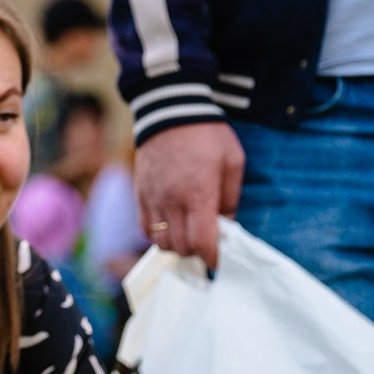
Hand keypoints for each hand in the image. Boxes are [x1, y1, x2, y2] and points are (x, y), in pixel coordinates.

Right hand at [134, 120, 244, 271]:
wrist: (171, 112)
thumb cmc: (208, 135)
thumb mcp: (233, 162)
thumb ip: (230, 198)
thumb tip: (227, 225)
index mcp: (198, 193)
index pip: (201, 241)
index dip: (210, 257)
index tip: (217, 261)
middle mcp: (171, 200)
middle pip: (180, 246)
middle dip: (195, 252)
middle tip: (207, 245)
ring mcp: (152, 199)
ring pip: (161, 241)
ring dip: (176, 245)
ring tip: (189, 236)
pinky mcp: (140, 195)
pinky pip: (146, 227)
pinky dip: (159, 234)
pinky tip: (171, 225)